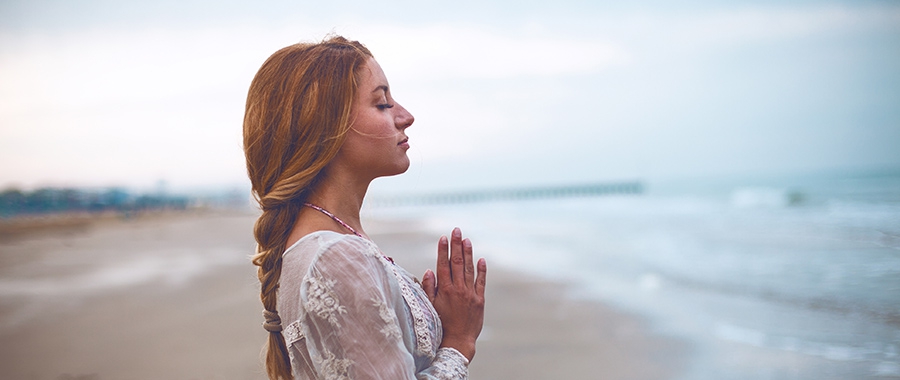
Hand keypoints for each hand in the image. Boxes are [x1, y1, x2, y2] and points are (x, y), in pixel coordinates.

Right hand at [421, 227, 486, 361]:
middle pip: (457, 262)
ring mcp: (470, 294)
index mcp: (444, 290)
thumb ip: (429, 288)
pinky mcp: (480, 300)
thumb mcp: (430, 306)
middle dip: (456, 245)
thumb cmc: (441, 325)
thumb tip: (429, 270)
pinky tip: (481, 259)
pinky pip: (481, 282)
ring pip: (469, 269)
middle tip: (456, 230)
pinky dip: (481, 270)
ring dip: (468, 253)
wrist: (457, 342)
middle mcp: (458, 289)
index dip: (443, 250)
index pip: (444, 264)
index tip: (443, 237)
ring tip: (467, 240)